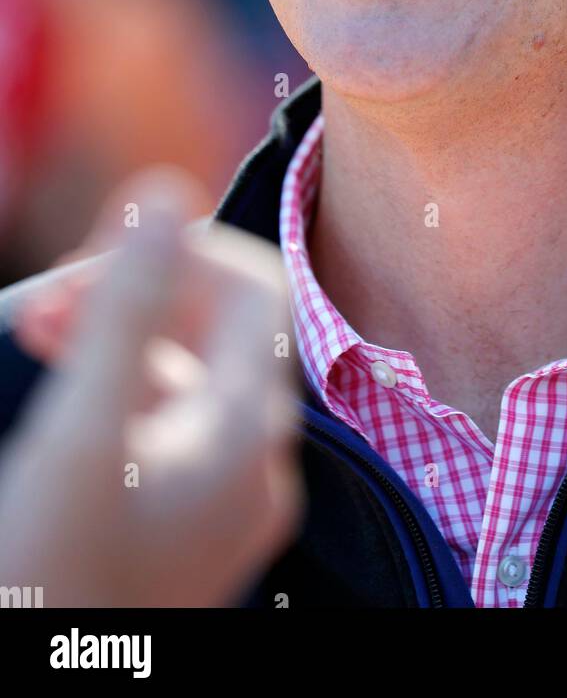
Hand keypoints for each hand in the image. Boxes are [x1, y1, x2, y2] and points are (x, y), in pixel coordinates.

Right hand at [0, 180, 302, 606]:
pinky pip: (173, 429)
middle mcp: (257, 466)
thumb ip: (129, 308)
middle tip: (46, 301)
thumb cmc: (47, 574)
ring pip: (188, 378)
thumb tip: (167, 193)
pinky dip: (123, 392)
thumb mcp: (79, 432)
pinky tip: (65, 393)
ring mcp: (227, 506)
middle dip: (135, 293)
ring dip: (122, 338)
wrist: (34, 692)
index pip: (253, 287)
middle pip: (219, 329)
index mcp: (246, 433)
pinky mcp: (192, 532)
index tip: (98, 257)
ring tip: (40, 332)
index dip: (180, 252)